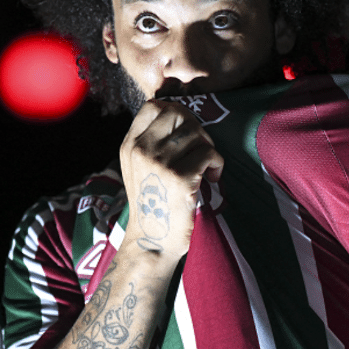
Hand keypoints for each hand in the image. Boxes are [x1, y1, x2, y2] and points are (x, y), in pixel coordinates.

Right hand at [120, 100, 223, 258]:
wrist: (152, 242)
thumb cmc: (154, 203)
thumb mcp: (140, 167)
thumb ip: (152, 140)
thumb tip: (182, 113)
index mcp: (130, 145)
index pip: (154, 106)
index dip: (176, 112)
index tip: (186, 132)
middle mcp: (141, 150)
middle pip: (178, 114)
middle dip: (196, 128)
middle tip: (200, 150)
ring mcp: (158, 163)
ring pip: (196, 132)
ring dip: (208, 148)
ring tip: (206, 167)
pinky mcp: (178, 178)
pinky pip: (209, 153)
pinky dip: (217, 164)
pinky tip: (212, 179)